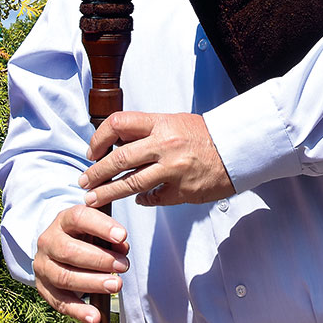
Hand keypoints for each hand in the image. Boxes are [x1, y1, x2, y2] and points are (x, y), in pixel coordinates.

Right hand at [34, 205, 128, 322]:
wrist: (59, 243)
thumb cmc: (85, 233)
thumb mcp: (97, 227)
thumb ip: (111, 235)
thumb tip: (123, 249)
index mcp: (64, 219)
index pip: (80, 218)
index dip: (102, 226)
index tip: (123, 236)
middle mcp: (48, 241)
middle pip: (70, 251)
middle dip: (100, 260)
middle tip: (123, 266)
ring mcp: (42, 265)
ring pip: (64, 277)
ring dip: (92, 284)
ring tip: (116, 285)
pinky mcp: (42, 287)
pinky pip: (59, 302)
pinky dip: (78, 311)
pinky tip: (95, 316)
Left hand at [80, 111, 233, 206]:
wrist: (238, 149)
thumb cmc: (206, 135)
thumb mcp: (175, 122)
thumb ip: (148, 132)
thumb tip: (117, 144)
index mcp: (162, 123)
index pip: (118, 124)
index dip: (99, 138)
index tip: (92, 152)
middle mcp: (165, 145)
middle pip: (118, 159)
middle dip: (95, 173)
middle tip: (84, 182)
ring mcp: (173, 169)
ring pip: (129, 184)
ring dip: (107, 193)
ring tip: (93, 200)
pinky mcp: (181, 190)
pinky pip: (152, 198)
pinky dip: (142, 200)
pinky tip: (138, 200)